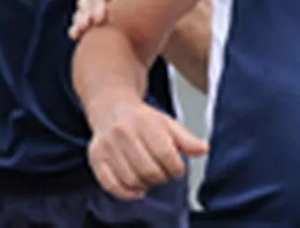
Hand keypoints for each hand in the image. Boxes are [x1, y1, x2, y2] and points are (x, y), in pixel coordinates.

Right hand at [87, 97, 207, 199]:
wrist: (112, 107)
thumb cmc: (142, 120)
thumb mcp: (167, 123)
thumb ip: (186, 139)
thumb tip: (203, 149)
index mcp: (145, 122)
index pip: (166, 155)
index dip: (176, 168)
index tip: (177, 169)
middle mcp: (124, 133)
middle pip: (149, 170)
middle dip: (161, 177)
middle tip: (163, 173)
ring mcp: (108, 145)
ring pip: (131, 179)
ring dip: (145, 184)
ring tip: (149, 176)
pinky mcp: (96, 157)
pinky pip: (111, 184)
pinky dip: (126, 192)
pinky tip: (137, 189)